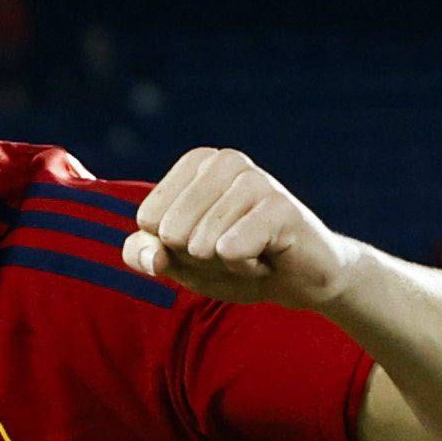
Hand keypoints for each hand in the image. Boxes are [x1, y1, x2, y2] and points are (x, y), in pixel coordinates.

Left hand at [123, 145, 359, 312]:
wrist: (297, 280)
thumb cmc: (234, 262)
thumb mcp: (178, 261)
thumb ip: (143, 253)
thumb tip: (150, 254)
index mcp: (196, 163)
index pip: (148, 220)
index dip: (172, 248)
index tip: (208, 242)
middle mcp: (225, 160)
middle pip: (171, 232)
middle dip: (197, 259)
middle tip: (233, 250)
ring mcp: (254, 179)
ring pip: (200, 244)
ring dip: (224, 266)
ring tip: (254, 253)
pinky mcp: (279, 206)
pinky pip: (230, 251)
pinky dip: (244, 269)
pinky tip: (268, 257)